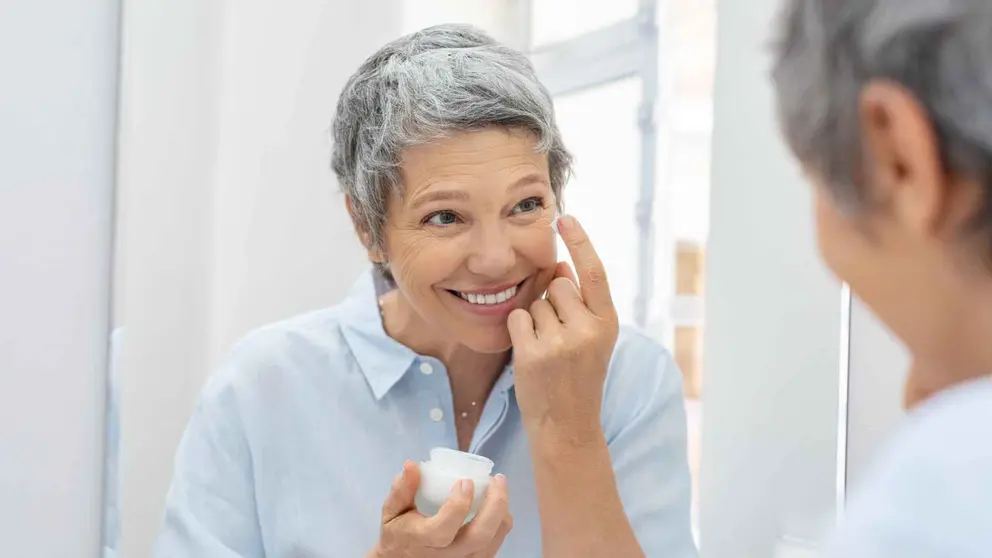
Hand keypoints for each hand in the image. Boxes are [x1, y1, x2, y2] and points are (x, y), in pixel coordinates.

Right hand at [369, 460, 513, 557]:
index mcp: (422, 541)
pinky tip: (496, 505)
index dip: (458, 505)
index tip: (466, 481)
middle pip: (478, 536)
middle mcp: (445, 556)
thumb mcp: (391, 512)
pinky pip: (495, 545)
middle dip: (494, 505)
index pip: (443, 529)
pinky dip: (500, 523)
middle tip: (497, 479)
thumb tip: (411, 464)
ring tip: (498, 487)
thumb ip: (401, 490)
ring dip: (501, 511)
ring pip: (492, 541)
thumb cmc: (398, 534)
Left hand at [507, 215, 618, 441]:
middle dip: (552, 302)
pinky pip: (517, 319)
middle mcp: (588, 330)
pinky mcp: (533, 354)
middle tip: (559, 338)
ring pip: (535, 303)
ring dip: (535, 320)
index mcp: (608, 323)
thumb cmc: (578, 379)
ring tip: (548, 352)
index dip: (580, 242)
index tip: (565, 217)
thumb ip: (580, 304)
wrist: (568, 427)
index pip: (593, 272)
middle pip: (558, 285)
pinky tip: (531, 356)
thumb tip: (561, 268)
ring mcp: (560, 343)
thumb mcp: (592, 340)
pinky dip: (519, 332)